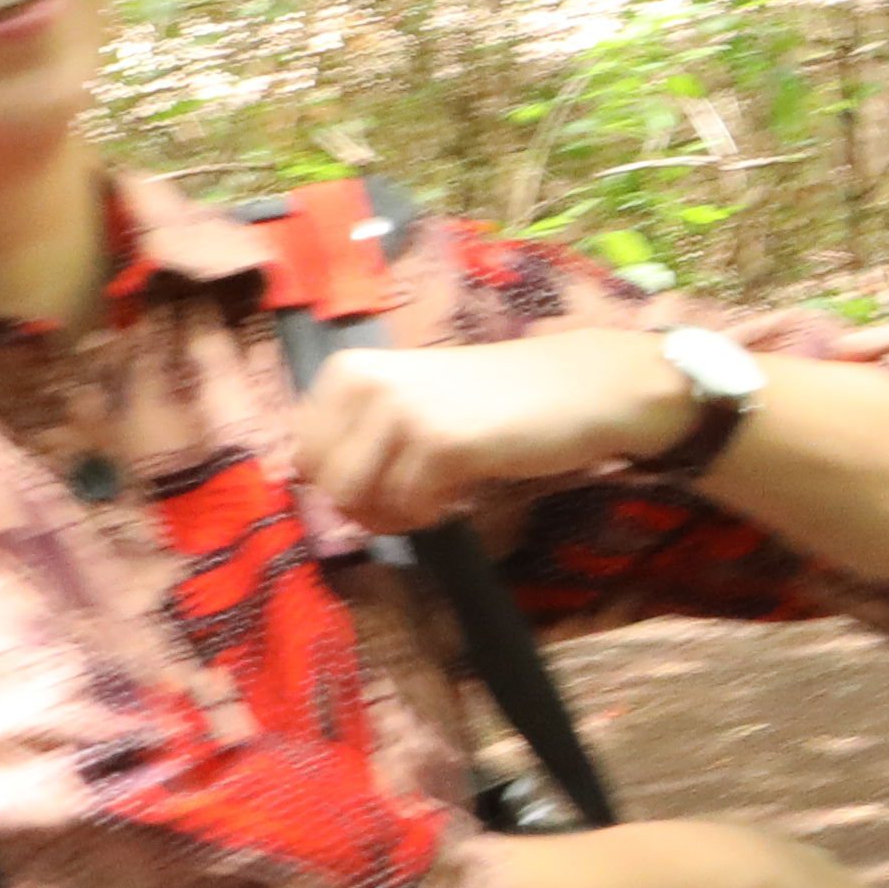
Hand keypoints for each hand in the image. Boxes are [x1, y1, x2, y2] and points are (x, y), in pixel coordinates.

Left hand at [285, 330, 690, 530]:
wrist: (584, 386)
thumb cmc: (500, 396)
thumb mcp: (415, 397)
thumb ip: (364, 429)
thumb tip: (316, 487)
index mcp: (352, 370)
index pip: (304, 453)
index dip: (339, 483)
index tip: (382, 484)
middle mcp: (368, 384)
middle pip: (324, 482)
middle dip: (363, 506)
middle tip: (409, 503)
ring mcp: (404, 413)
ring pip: (356, 501)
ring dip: (393, 517)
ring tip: (433, 502)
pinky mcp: (441, 444)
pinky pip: (409, 508)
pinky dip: (431, 516)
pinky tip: (461, 496)